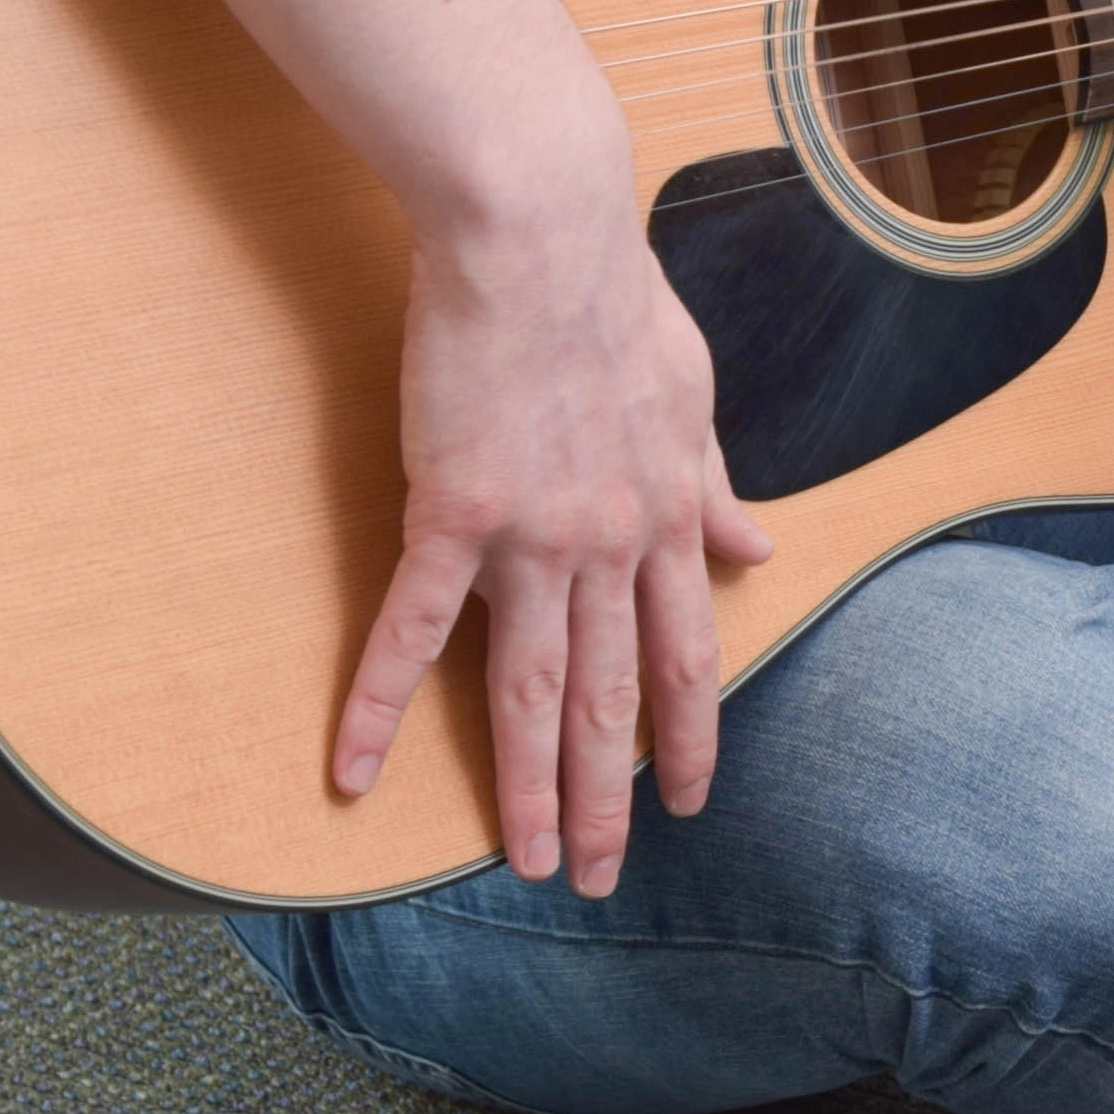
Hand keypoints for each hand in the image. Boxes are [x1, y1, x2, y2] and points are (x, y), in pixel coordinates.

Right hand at [334, 191, 777, 894]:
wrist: (542, 233)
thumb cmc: (614, 296)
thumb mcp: (693, 395)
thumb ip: (713, 485)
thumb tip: (760, 548)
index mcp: (666, 516)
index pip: (685, 654)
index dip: (690, 735)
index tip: (691, 802)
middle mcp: (611, 544)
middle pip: (610, 699)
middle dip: (608, 800)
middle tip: (596, 880)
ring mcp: (533, 537)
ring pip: (531, 690)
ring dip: (527, 788)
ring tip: (524, 864)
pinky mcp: (450, 514)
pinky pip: (412, 631)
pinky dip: (380, 708)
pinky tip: (353, 775)